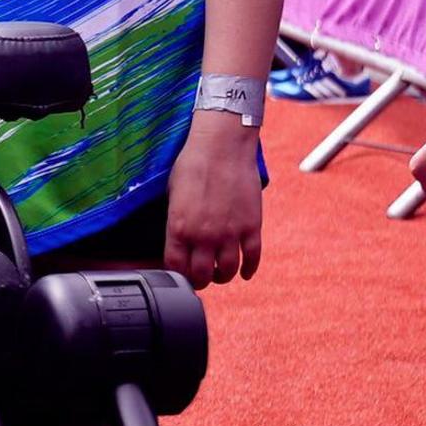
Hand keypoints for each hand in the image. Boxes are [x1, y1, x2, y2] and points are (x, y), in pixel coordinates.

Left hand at [165, 113, 264, 284]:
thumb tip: (178, 240)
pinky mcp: (251, 226)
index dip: (179, 275)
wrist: (222, 145)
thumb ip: (176, 221)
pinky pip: (252, 258)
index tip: (183, 274)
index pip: (176, 268)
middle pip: (202, 276)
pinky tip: (245, 272)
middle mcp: (203, 236)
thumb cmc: (194, 163)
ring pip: (228, 271)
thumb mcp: (173, 194)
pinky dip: (249, 269)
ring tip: (221, 272)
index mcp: (179, 228)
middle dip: (201, 280)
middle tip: (203, 277)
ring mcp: (230, 233)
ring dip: (223, 276)